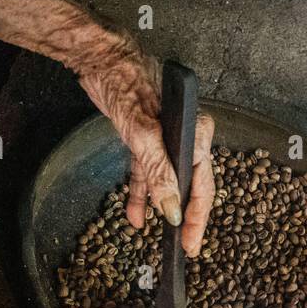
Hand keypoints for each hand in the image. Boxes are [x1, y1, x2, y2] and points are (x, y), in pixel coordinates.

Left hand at [75, 31, 215, 257]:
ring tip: (158, 236)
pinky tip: (135, 216)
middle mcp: (185, 137)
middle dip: (185, 217)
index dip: (198, 216)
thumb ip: (158, 173)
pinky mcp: (146, 140)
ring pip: (167, 183)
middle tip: (184, 245)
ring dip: (160, 208)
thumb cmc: (127, 87)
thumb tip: (171, 209)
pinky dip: (141, 194)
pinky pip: (147, 174)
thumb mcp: (143, 135)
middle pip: (190, 185)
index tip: (191, 242)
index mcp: (195, 134)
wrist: (103, 62)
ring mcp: (165, 139)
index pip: (203, 183)